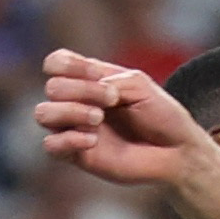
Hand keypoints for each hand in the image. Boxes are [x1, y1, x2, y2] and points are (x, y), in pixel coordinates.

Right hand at [34, 50, 208, 186]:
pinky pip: (50, 145)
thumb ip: (109, 80)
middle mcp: (77, 102)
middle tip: (113, 100)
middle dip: (82, 90)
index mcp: (89, 80)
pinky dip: (67, 139)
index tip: (98, 74)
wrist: (176, 151)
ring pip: (43, 114)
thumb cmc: (160, 114)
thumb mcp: (139, 84)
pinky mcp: (77, 155)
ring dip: (70, 111)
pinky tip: (91, 140)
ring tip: (98, 119)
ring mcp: (74, 129)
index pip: (56, 63)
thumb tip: (83, 95)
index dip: (68, 65)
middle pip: (52, 87)